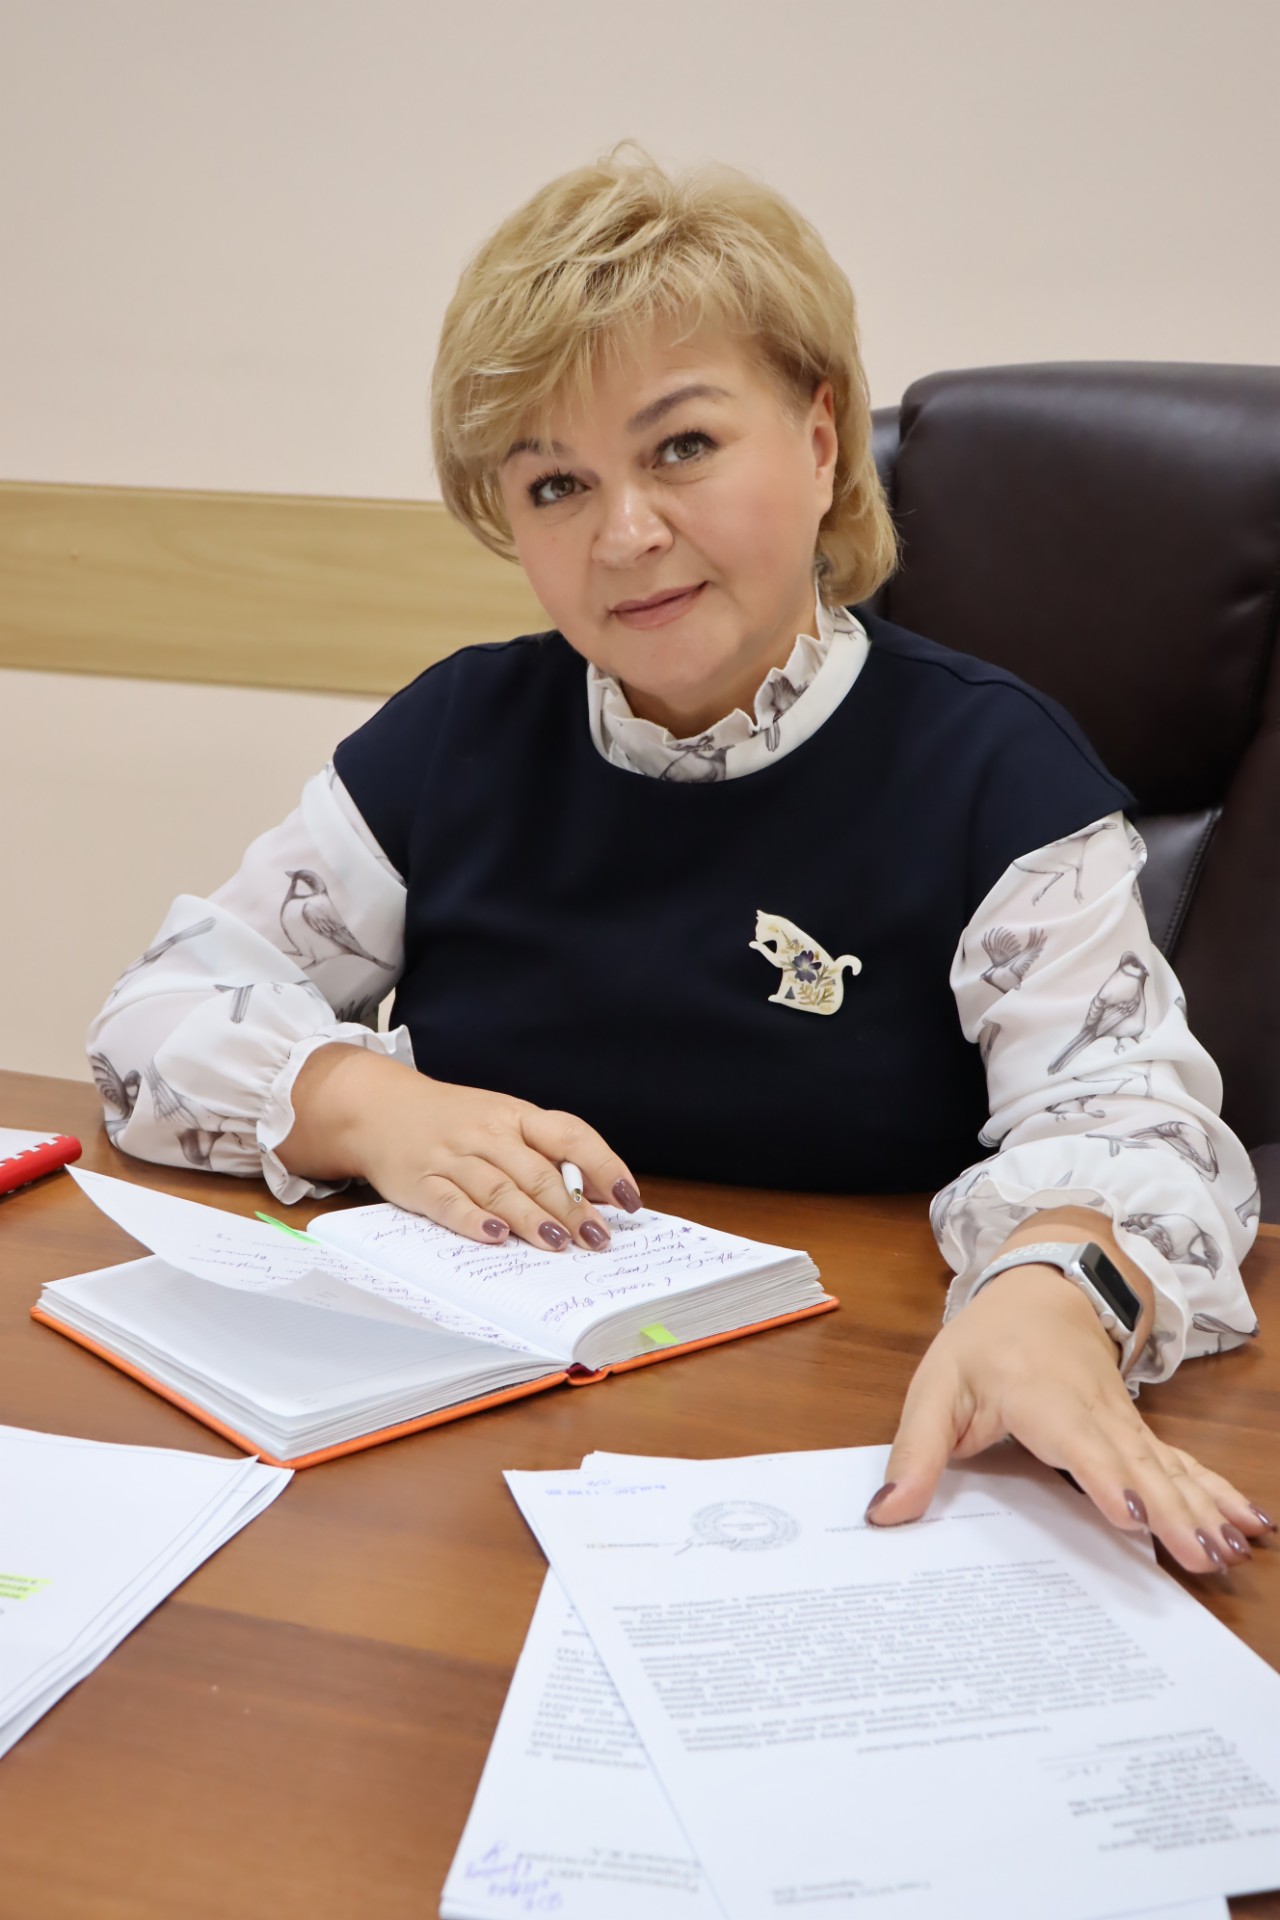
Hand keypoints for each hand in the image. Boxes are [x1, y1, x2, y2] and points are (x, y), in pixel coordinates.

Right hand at [281, 1044, 640, 1251]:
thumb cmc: (453, 1121)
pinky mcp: (420, 1181)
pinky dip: (474, 1221)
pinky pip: (450, 1202)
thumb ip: (544, 1154)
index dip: (603, 1166)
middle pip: (536, 1171)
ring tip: (559, 1243)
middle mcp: (487, 1132)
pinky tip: (496, 1237)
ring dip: (531, 1218)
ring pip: (499, 1188)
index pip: (570, 1136)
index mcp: (516, 1115)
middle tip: (598, 1238)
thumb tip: (598, 1195)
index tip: (628, 1200)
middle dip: (571, 1207)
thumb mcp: (503, 1122)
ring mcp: (452, 1156)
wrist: (379, 1107)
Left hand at [867, 1265, 1274, 1572]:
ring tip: (1231, 1546)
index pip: (1076, 1441)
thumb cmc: (986, 1342)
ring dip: (1203, 1506)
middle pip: (1135, 1462)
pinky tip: (1247, 1521)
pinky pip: (1180, 1462)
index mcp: (1039, 1397)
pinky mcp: (1137, 1431)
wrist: (1040, 1289)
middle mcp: (1092, 1411)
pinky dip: (1215, 1490)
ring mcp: (1122, 1421)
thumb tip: (886, 1513)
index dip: (1105, 1477)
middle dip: (1171, 1510)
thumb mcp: (935, 1387)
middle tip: (1200, 1555)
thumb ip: (913, 1451)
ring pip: (1167, 1465)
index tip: (1134, 1515)